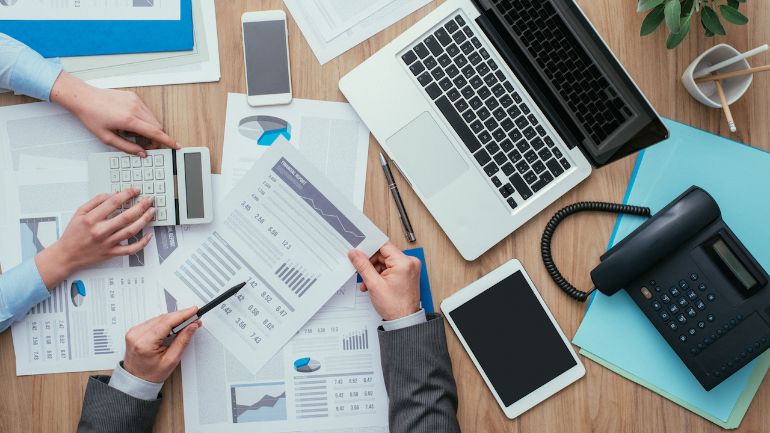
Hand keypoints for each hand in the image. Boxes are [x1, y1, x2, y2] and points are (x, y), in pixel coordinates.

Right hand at [35, 189, 154, 287]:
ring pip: (131, 231)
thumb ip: (96, 202)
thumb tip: (113, 194)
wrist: (67, 255)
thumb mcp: (79, 213)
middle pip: (126, 216)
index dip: (127, 194)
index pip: (114, 202)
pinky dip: (142, 243)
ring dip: (144, 220)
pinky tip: (149, 235)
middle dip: (141, 206)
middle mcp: (101, 231)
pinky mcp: (112, 253)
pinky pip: (130, 249)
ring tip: (152, 211)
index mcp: (92, 219)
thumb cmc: (73, 234)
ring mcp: (107, 243)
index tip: (135, 190)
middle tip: (149, 199)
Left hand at [50, 72, 178, 155]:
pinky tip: (130, 121)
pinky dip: (143, 119)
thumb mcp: (107, 138)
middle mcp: (134, 108)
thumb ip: (127, 147)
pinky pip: (146, 111)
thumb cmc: (92, 116)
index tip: (176, 145)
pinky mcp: (133, 96)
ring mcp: (135, 101)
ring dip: (149, 128)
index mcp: (128, 120)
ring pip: (153, 118)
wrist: (84, 98)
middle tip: (145, 144)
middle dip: (155, 137)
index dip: (167, 141)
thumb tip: (142, 153)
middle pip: (157, 126)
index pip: (155, 132)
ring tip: (132, 131)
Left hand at [123, 307, 200, 382]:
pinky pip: (153, 321)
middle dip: (180, 317)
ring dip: (172, 319)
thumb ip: (182, 341)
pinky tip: (171, 328)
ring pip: (158, 318)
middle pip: (163, 318)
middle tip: (193, 319)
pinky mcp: (134, 331)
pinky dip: (164, 323)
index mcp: (144, 343)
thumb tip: (191, 326)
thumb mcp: (171, 360)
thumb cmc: (150, 374)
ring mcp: (134, 332)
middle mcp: (136, 335)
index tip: (193, 311)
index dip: (182, 315)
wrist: (136, 380)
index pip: (167, 322)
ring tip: (184, 325)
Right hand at [348, 242, 421, 320]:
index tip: (359, 252)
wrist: (404, 321)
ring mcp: (409, 268)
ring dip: (374, 271)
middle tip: (362, 272)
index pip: (383, 246)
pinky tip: (374, 284)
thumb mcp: (374, 284)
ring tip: (368, 283)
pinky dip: (381, 275)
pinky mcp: (407, 274)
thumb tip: (355, 253)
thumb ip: (363, 266)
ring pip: (385, 263)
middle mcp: (410, 263)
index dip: (369, 249)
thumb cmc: (395, 306)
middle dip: (371, 264)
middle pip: (384, 255)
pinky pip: (391, 269)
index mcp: (404, 262)